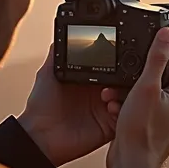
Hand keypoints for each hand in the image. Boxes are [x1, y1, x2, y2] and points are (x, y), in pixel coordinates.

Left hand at [17, 43, 124, 166]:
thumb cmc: (40, 105)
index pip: (112, 67)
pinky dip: (123, 111)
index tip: (122, 54)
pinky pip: (125, 118)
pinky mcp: (109, 127)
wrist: (39, 135)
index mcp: (91, 81)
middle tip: (123, 74)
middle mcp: (101, 94)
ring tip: (108, 94)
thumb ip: (57, 53)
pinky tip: (110, 106)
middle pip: (124, 82)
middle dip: (128, 77)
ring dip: (125, 94)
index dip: (119, 61)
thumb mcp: (48, 72)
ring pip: (129, 99)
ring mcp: (106, 111)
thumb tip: (64, 32)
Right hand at [105, 27, 168, 167]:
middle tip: (127, 86)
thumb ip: (157, 58)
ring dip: (131, 96)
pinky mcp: (157, 133)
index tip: (145, 65)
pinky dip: (131, 110)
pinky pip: (144, 113)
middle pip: (162, 81)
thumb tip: (167, 34)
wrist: (131, 167)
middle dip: (140, 81)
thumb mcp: (146, 86)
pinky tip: (117, 113)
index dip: (161, 61)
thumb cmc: (140, 131)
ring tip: (118, 101)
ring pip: (150, 98)